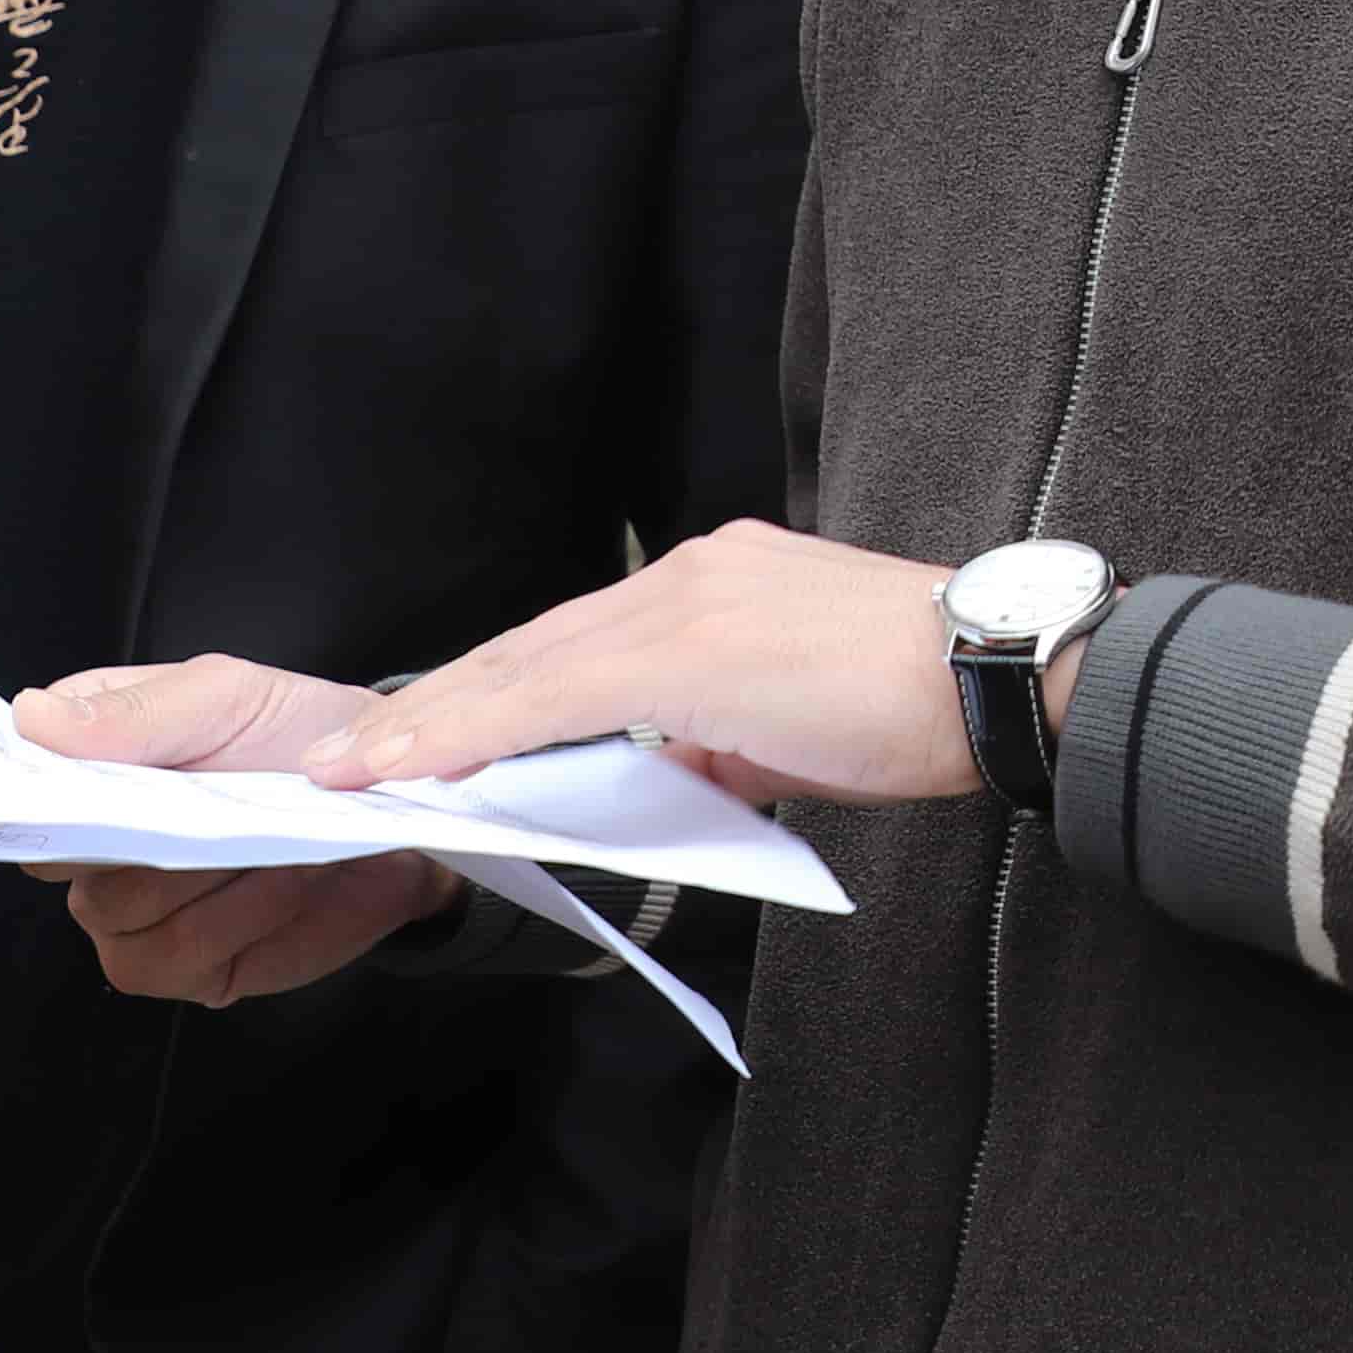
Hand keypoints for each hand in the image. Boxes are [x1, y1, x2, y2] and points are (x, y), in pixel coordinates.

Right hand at [14, 655, 449, 1006]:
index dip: (29, 797)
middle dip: (149, 835)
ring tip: (276, 838)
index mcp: (86, 764)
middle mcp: (94, 847)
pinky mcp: (189, 967)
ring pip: (123, 917)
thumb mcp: (226, 695)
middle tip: (221, 802)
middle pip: (66, 863)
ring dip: (210, 877)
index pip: (17, 790)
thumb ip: (135, 711)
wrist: (389, 804)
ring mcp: (134, 915)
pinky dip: (241, 917)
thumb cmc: (296, 736)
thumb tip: (33, 718)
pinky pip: (179, 959)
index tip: (73, 787)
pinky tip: (287, 878)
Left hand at [308, 521, 988, 806]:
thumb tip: (660, 779)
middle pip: (535, 645)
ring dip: (439, 720)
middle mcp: (694, 573)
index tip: (420, 732)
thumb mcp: (796, 726)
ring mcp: (692, 599)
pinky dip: (488, 728)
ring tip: (361, 765)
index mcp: (718, 586)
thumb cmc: (921, 707)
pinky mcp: (695, 644)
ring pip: (535, 664)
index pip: (576, 643)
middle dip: (436, 704)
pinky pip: (564, 692)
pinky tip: (434, 761)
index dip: (488, 690)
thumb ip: (717, 740)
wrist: (1002, 675)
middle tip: (349, 751)